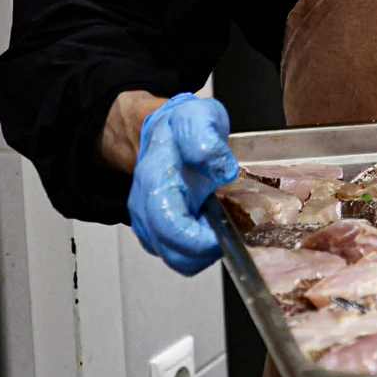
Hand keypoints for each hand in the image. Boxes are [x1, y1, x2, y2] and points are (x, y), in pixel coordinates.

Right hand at [127, 93, 238, 274]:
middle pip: (174, 254)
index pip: (170, 228)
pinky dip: (199, 248)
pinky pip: (180, 254)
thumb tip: (222, 169)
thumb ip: (204, 138)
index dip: (200, 241)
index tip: (225, 231)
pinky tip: (211, 226)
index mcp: (155, 182)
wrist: (162, 131)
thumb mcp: (197, 117)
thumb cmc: (180, 127)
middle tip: (231, 228)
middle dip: (207, 250)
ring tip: (222, 224)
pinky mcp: (158, 232)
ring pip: (178, 259)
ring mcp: (149, 223)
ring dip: (204, 251)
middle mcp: (145, 208)